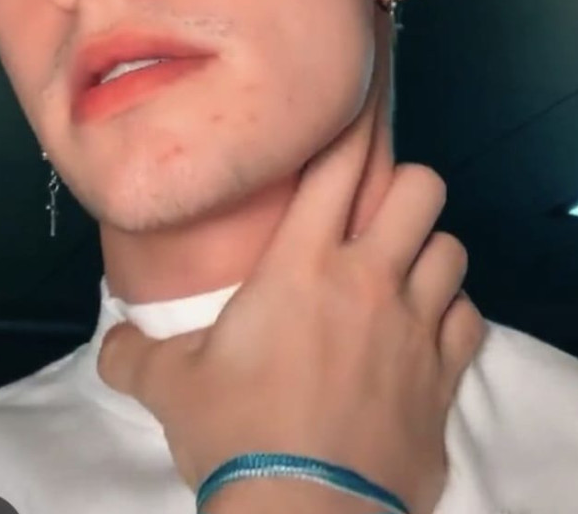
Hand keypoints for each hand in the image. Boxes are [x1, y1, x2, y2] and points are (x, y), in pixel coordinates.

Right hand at [97, 5, 484, 513]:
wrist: (303, 513)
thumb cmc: (236, 431)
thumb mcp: (170, 387)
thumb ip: (134, 353)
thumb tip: (107, 343)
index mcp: (303, 262)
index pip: (338, 165)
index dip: (353, 125)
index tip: (360, 104)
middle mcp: (369, 277)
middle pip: (422, 186)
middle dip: (404, 189)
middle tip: (377, 213)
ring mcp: (416, 324)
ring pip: (451, 248)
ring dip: (430, 253)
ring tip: (405, 271)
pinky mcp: (445, 374)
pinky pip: (470, 318)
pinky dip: (454, 316)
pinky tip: (430, 330)